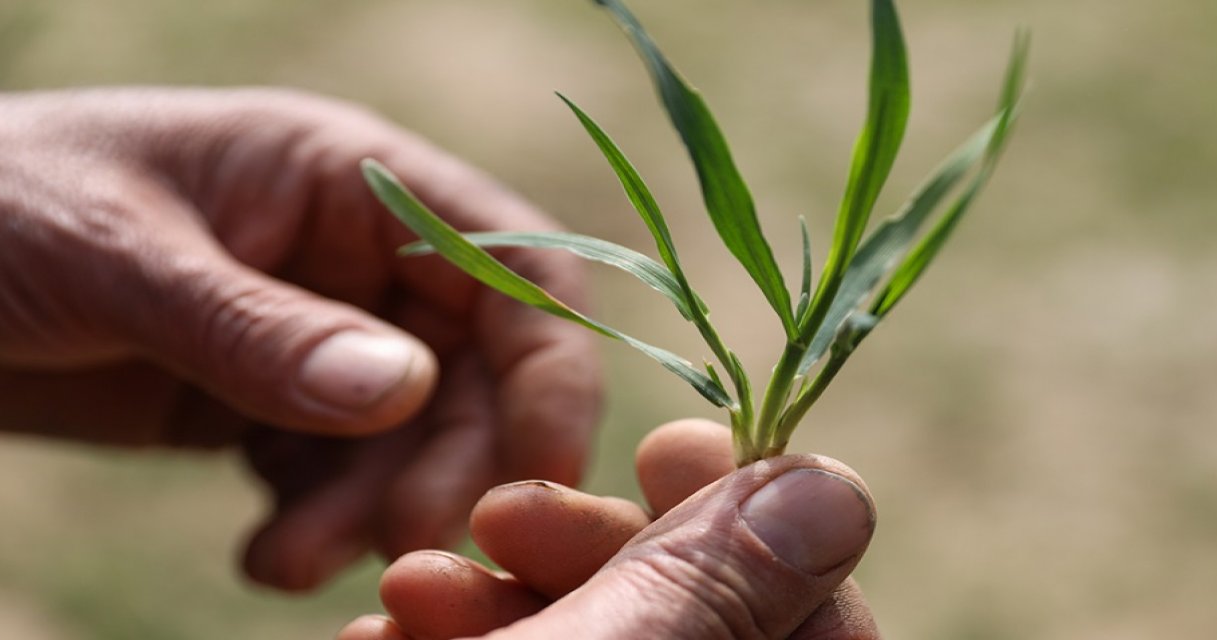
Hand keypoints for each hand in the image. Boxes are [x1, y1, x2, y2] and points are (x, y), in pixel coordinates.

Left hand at [0, 88, 600, 589]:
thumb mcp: (119, 255)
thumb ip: (259, 329)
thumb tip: (398, 391)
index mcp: (348, 177)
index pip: (506, 259)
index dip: (548, 361)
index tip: (542, 466)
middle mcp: (355, 258)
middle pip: (471, 370)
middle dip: (447, 462)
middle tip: (399, 545)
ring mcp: (313, 334)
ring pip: (405, 439)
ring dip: (371, 512)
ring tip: (287, 567)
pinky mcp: (265, 403)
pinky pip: (331, 476)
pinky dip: (315, 527)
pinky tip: (264, 559)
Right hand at [341, 419, 879, 638]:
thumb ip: (728, 580)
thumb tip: (835, 490)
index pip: (820, 614)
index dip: (753, 521)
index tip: (674, 446)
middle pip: (687, 607)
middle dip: (589, 545)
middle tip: (500, 517)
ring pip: (592, 627)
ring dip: (494, 586)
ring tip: (409, 584)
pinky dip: (457, 636)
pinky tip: (381, 632)